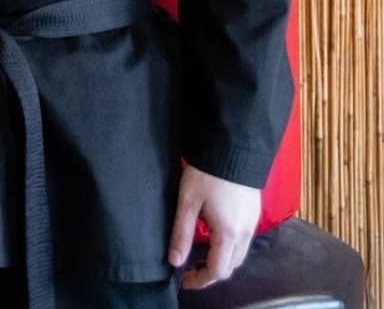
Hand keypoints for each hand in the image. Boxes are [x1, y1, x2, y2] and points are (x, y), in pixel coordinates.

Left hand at [168, 163, 259, 289]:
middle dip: (211, 273)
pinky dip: (229, 247)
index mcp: (228, 233)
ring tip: (199, 254)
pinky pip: (243, 240)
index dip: (200, 280)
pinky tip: (214, 236)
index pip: (218, 271)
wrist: (231, 147)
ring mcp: (252, 222)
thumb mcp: (188, 201)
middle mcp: (245, 233)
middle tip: (190, 269)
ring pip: (239, 254)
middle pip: (231, 266)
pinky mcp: (254, 212)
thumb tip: (175, 261)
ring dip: (221, 260)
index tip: (184, 280)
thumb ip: (182, 233)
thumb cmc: (207, 173)